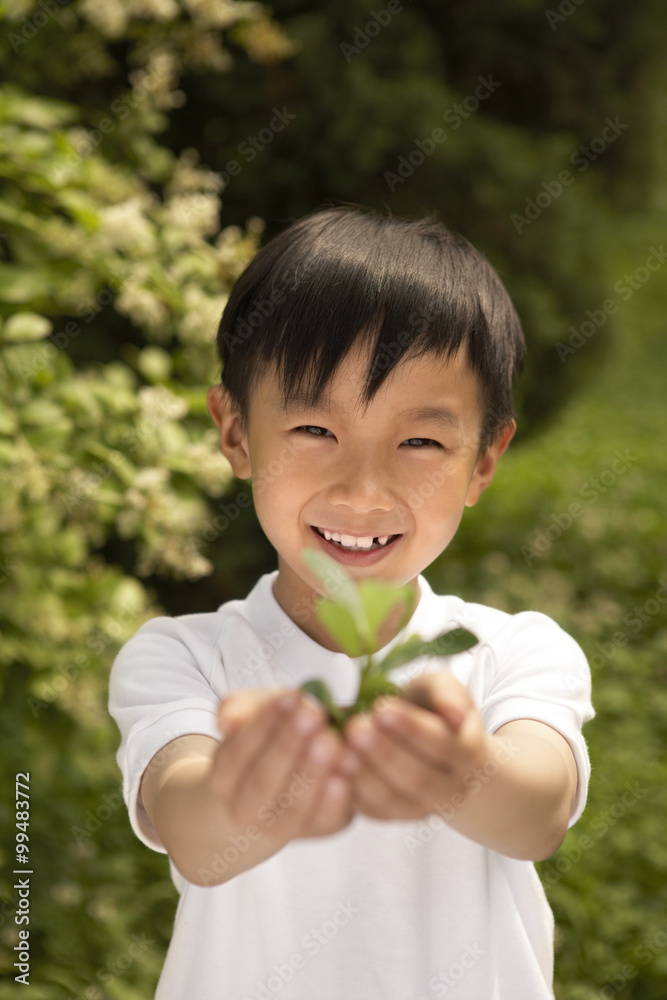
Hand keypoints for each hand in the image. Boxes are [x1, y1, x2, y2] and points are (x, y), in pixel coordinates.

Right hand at [209, 688, 358, 844]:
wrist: (290, 766)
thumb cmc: (269, 732)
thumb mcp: (250, 712)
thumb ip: (237, 710)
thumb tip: (227, 723)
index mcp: (223, 778)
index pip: (237, 754)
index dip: (263, 725)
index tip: (290, 697)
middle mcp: (246, 810)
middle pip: (263, 782)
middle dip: (289, 747)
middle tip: (313, 715)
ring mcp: (280, 826)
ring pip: (294, 806)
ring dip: (314, 772)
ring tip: (332, 740)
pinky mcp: (318, 828)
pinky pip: (325, 819)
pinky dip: (336, 797)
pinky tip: (348, 767)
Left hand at [342, 672, 493, 820]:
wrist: (434, 751)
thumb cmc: (433, 712)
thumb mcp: (443, 691)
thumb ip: (448, 693)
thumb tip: (453, 715)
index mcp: (467, 754)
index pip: (441, 745)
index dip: (411, 728)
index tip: (380, 707)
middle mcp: (450, 789)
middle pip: (418, 779)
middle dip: (384, 754)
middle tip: (354, 728)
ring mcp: (421, 808)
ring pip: (393, 801)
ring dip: (363, 776)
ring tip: (338, 749)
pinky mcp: (392, 816)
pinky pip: (372, 811)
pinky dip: (351, 792)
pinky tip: (332, 769)